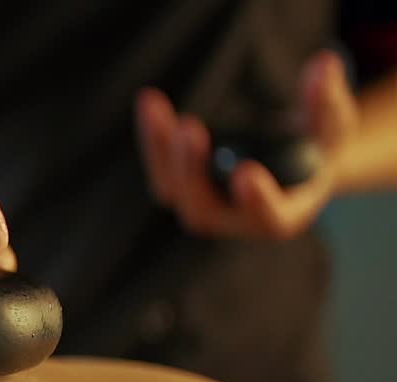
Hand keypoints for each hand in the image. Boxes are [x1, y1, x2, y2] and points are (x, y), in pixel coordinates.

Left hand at [135, 50, 359, 240]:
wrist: (291, 159)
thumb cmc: (317, 145)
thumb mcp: (331, 124)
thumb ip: (325, 101)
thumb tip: (324, 62)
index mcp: (283, 215)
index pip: (268, 218)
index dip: (257, 199)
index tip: (246, 170)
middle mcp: (236, 220)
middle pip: (202, 210)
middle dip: (192, 171)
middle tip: (190, 128)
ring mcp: (204, 205)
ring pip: (172, 189)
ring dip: (161, 148)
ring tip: (154, 104)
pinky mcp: (183, 186)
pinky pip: (161, 166)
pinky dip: (154, 135)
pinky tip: (150, 100)